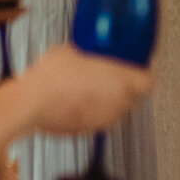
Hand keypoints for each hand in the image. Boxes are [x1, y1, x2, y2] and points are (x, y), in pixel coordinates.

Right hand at [20, 44, 151, 134]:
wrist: (31, 103)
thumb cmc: (53, 77)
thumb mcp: (71, 49)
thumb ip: (87, 52)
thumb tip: (83, 50)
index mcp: (121, 82)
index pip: (148, 82)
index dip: (144, 73)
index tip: (138, 68)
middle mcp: (117, 104)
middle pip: (133, 97)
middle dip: (125, 86)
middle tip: (111, 74)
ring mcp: (102, 120)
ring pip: (115, 109)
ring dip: (108, 99)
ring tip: (91, 87)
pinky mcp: (86, 130)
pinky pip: (97, 119)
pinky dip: (91, 110)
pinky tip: (76, 99)